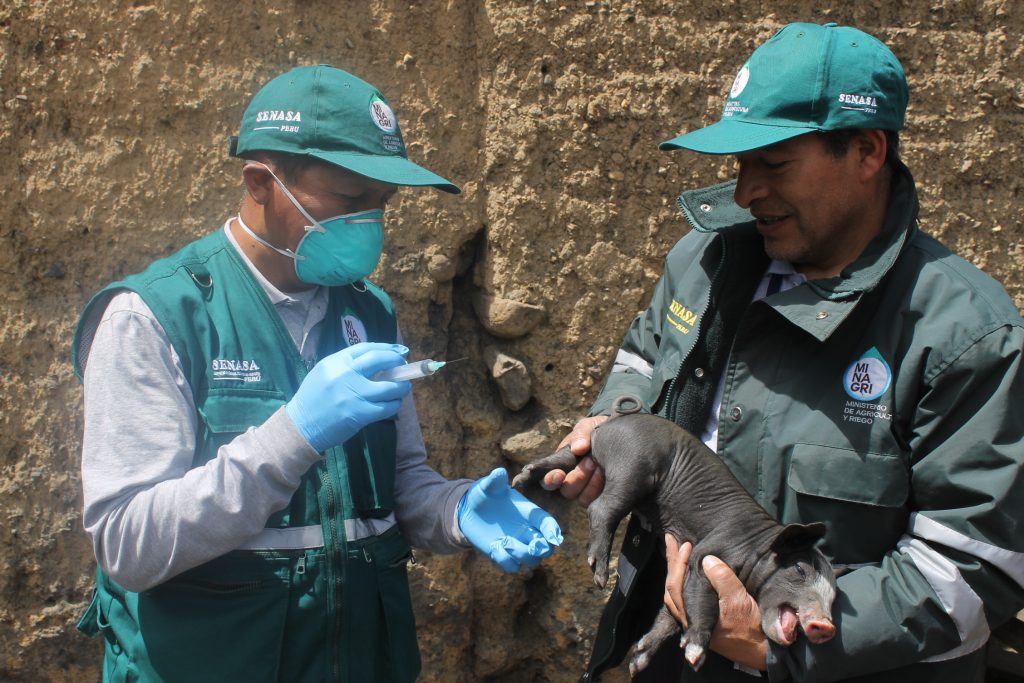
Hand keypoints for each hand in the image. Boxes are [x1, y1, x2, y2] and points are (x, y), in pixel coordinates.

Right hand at [286, 342, 410, 451]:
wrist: (301, 426)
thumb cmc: (313, 398)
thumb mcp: (324, 373)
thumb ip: (346, 365)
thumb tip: (377, 361)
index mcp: (336, 362)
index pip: (366, 348)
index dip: (386, 348)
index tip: (398, 351)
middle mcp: (346, 374)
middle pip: (380, 360)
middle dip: (397, 362)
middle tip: (404, 367)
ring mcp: (354, 394)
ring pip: (389, 387)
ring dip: (401, 387)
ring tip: (404, 387)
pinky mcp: (360, 413)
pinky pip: (386, 407)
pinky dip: (394, 404)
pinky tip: (394, 403)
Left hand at [458, 468, 562, 571]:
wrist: (469, 510)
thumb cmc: (485, 495)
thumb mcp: (488, 486)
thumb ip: (494, 480)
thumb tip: (499, 472)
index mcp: (530, 513)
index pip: (547, 523)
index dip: (553, 531)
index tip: (555, 538)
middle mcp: (527, 531)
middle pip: (546, 547)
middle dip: (543, 549)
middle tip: (533, 547)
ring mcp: (516, 545)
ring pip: (531, 560)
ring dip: (522, 554)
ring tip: (504, 541)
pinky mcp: (503, 555)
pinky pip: (512, 566)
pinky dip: (506, 560)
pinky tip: (494, 547)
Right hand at [542, 415, 607, 506]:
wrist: (619, 436)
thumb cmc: (596, 432)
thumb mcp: (587, 428)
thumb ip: (580, 434)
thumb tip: (577, 449)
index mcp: (561, 466)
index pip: (547, 480)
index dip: (550, 480)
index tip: (559, 474)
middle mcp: (571, 482)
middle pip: (567, 491)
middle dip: (578, 478)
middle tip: (590, 461)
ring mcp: (586, 491)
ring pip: (583, 499)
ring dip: (592, 483)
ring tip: (601, 465)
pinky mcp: (602, 496)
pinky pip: (599, 500)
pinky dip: (604, 488)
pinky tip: (612, 474)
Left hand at [663, 536, 767, 671]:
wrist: (764, 649)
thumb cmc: (753, 627)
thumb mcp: (740, 601)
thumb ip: (723, 580)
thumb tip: (707, 559)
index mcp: (695, 618)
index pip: (676, 587)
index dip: (678, 563)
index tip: (685, 545)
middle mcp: (691, 620)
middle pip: (672, 588)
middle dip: (672, 563)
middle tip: (671, 539)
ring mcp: (697, 620)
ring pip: (678, 593)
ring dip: (676, 570)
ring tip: (676, 549)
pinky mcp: (704, 617)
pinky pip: (688, 595)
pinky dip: (685, 578)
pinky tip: (689, 567)